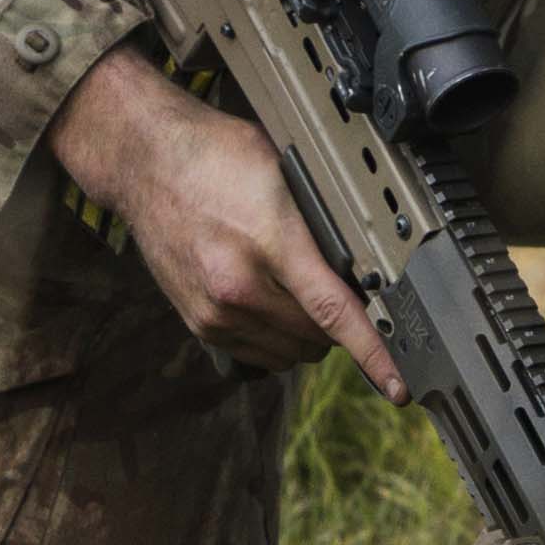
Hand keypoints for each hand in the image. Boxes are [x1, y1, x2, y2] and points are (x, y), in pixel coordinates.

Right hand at [52, 50, 394, 390]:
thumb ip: (323, 228)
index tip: (398, 385)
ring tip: (301, 290)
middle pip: (318, 337)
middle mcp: (236, 288)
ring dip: (309, 334)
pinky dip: (278, 338)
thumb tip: (368, 269)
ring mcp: (214, 312)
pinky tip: (274, 300)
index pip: (333, 312)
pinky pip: (259, 353)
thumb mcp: (287, 176)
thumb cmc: (219, 158)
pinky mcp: (199, 324)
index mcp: (266, 244)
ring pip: (291, 352)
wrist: (146, 164)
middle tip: (341, 287)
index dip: (372, 352)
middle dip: (341, 323)